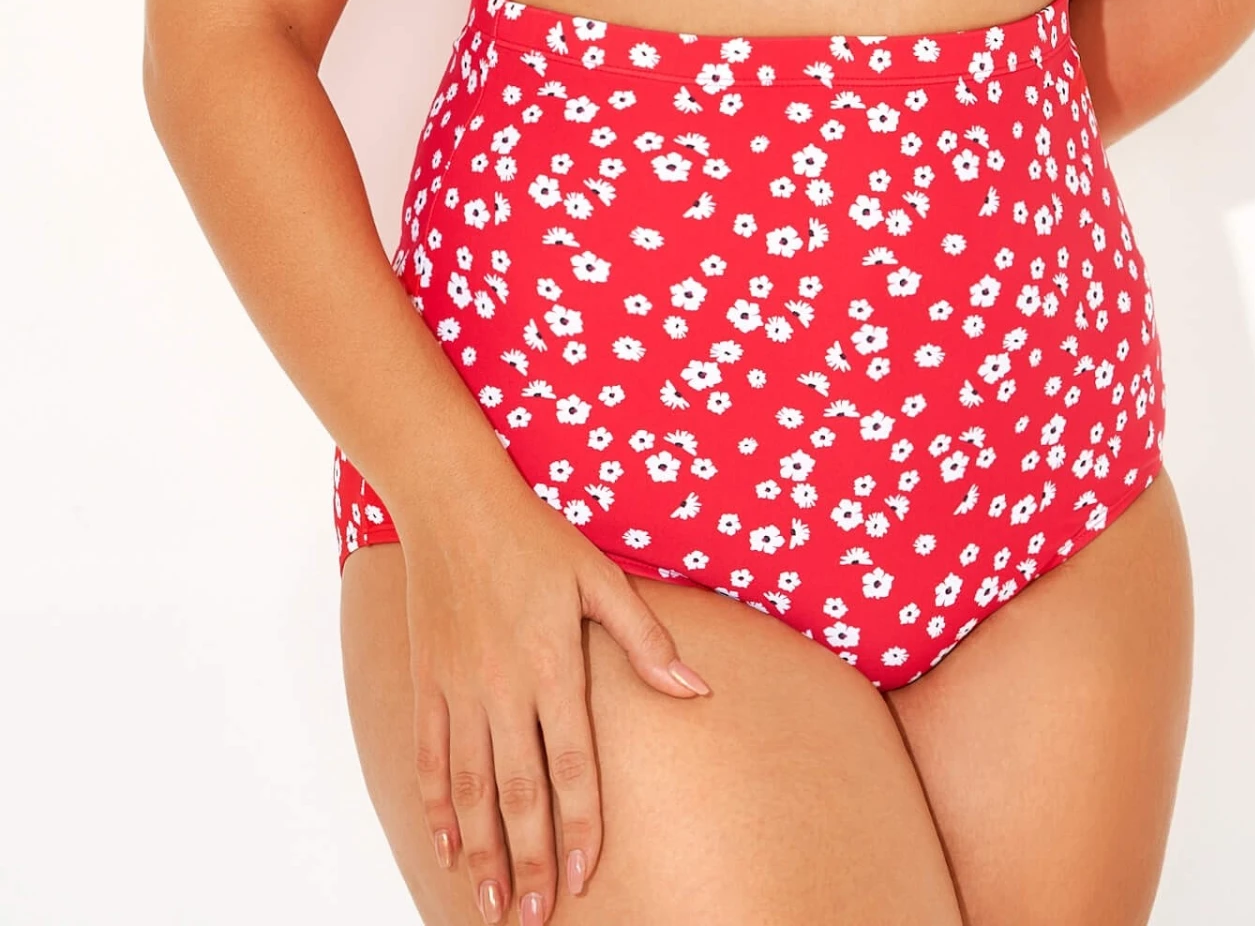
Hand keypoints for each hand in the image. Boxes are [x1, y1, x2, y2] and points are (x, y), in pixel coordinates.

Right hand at [400, 470, 711, 922]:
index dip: (580, 823)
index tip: (586, 875)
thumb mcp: (600, 577)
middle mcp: (502, 685)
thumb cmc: (536, 536)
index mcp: (552, 664)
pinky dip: (437, 805)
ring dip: (482, 849)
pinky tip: (448, 845)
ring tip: (492, 902)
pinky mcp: (427, 679)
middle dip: (529, 858)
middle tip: (537, 916)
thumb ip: (646, 640)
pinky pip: (429, 755)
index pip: (572, 763)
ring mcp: (459, 686)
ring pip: (469, 786)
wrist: (454, 502)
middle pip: (518, 790)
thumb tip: (697, 690)